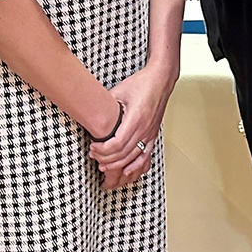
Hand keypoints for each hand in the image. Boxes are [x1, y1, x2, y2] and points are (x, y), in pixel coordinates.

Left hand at [89, 62, 175, 188]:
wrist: (160, 80)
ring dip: (117, 165)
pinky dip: (135, 166)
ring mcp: (150, 134)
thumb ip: (106, 106)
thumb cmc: (141, 84)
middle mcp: (144, 129)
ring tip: (104, 165)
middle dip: (106, 159)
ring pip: (133, 158)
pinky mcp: (153, 135)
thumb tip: (91, 114)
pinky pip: (145, 157)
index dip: (103, 150)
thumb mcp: (119, 91)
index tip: (93, 148)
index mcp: (135, 118)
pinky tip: (126, 171)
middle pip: (123, 154)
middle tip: (94, 156)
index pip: (117, 144)